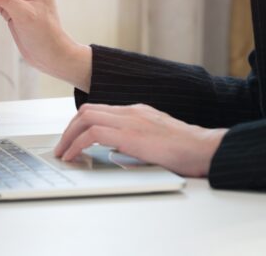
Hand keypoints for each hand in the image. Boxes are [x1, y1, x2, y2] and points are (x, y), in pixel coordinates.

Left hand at [54, 103, 227, 177]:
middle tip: (61, 146)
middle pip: (87, 111)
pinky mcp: (130, 135)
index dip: (81, 124)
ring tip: (63, 153)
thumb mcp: (157, 139)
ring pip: (86, 118)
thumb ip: (137, 140)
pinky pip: (93, 133)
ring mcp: (130, 120)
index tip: (72, 138)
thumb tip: (119, 151)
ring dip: (68, 136)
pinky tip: (73, 156)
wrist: (204, 148)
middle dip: (69, 129)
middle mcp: (131, 111)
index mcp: (137, 111)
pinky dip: (77, 144)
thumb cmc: (187, 149)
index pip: (99, 110)